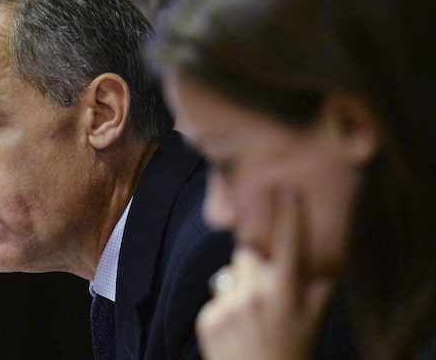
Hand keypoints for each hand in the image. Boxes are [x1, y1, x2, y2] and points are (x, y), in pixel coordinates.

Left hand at [196, 188, 333, 359]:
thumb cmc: (292, 354)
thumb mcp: (313, 322)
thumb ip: (319, 287)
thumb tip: (328, 255)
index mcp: (284, 295)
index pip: (286, 245)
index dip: (287, 215)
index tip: (287, 190)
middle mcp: (254, 296)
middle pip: (248, 250)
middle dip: (255, 255)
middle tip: (265, 277)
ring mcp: (227, 306)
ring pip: (231, 271)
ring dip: (241, 280)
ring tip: (253, 309)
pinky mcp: (207, 317)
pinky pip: (217, 294)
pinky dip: (226, 302)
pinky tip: (237, 324)